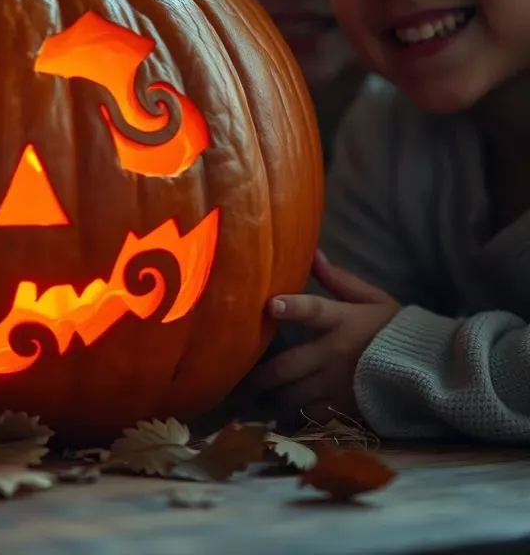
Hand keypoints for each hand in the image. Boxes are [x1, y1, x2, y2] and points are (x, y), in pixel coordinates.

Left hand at [248, 251, 399, 423]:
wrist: (428, 368)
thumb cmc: (394, 329)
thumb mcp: (373, 298)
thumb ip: (340, 280)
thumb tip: (313, 253)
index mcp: (342, 321)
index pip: (314, 311)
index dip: (292, 308)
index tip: (270, 306)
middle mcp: (335, 355)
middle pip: (288, 367)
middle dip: (260, 376)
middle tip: (242, 379)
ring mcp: (339, 386)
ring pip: (293, 396)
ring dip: (274, 396)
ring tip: (261, 397)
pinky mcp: (346, 410)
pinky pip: (311, 417)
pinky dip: (296, 416)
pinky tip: (285, 415)